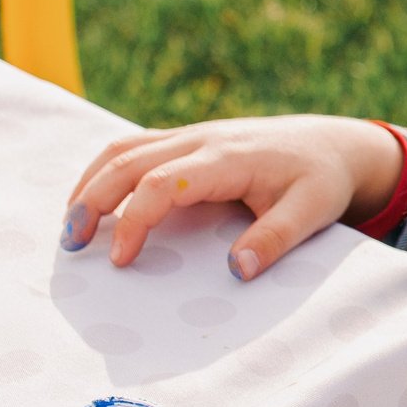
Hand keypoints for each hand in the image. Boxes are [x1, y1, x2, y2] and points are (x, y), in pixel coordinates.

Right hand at [60, 116, 405, 279]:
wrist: (334, 144)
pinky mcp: (188, 141)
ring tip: (72, 226)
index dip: (136, 219)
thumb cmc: (321, 178)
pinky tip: (94, 202)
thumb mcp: (314, 210)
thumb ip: (277, 238)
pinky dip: (106, 172)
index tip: (120, 259)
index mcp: (229, 157)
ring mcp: (192, 136)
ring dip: (90, 183)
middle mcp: (202, 139)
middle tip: (71, 243)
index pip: (163, 182)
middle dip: (92, 200)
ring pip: (124, 148)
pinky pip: (136, 147)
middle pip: (128, 159)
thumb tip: (238, 270)